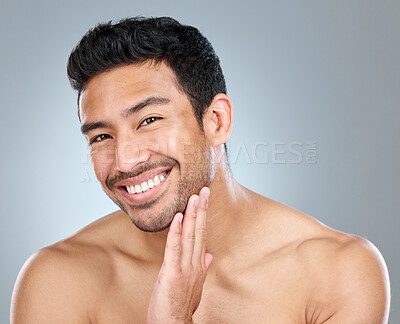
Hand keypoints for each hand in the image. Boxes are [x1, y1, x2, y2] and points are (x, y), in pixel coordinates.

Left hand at [147, 187, 212, 323]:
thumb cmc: (181, 305)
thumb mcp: (195, 285)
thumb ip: (201, 267)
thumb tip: (209, 255)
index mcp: (198, 265)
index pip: (202, 235)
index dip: (203, 217)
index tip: (204, 200)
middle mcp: (195, 264)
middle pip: (199, 232)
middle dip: (201, 210)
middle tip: (203, 190)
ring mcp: (185, 269)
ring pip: (189, 236)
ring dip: (192, 215)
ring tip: (194, 197)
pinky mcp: (172, 274)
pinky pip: (174, 249)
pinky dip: (175, 232)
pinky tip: (177, 217)